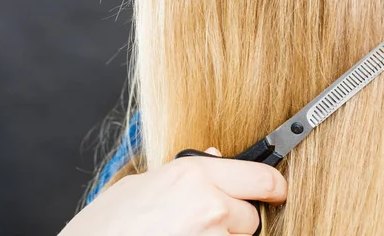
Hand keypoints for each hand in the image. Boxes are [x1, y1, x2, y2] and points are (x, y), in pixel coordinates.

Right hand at [58, 147, 287, 235]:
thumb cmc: (107, 224)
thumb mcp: (143, 184)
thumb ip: (187, 172)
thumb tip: (218, 156)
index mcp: (192, 175)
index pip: (261, 177)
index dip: (272, 186)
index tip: (275, 191)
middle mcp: (209, 205)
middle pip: (251, 217)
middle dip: (234, 221)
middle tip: (203, 223)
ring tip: (184, 235)